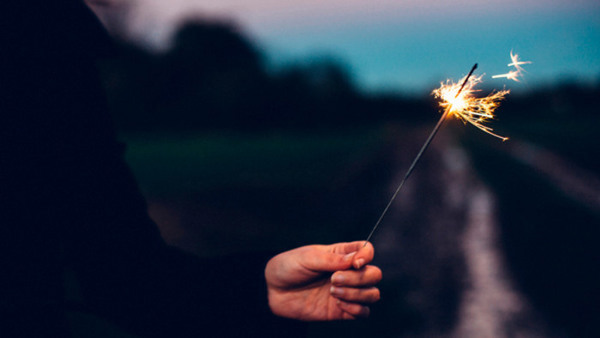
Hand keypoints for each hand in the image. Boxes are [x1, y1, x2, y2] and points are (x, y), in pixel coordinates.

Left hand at [265, 241, 381, 320]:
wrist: (272, 292)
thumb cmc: (287, 268)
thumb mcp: (307, 258)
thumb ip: (331, 259)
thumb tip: (355, 260)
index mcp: (340, 254)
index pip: (367, 251)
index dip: (367, 256)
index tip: (355, 263)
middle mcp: (347, 272)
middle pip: (374, 274)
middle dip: (359, 278)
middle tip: (334, 280)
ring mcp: (346, 292)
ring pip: (372, 294)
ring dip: (357, 294)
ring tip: (333, 293)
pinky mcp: (341, 310)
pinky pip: (363, 313)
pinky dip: (356, 309)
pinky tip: (337, 305)